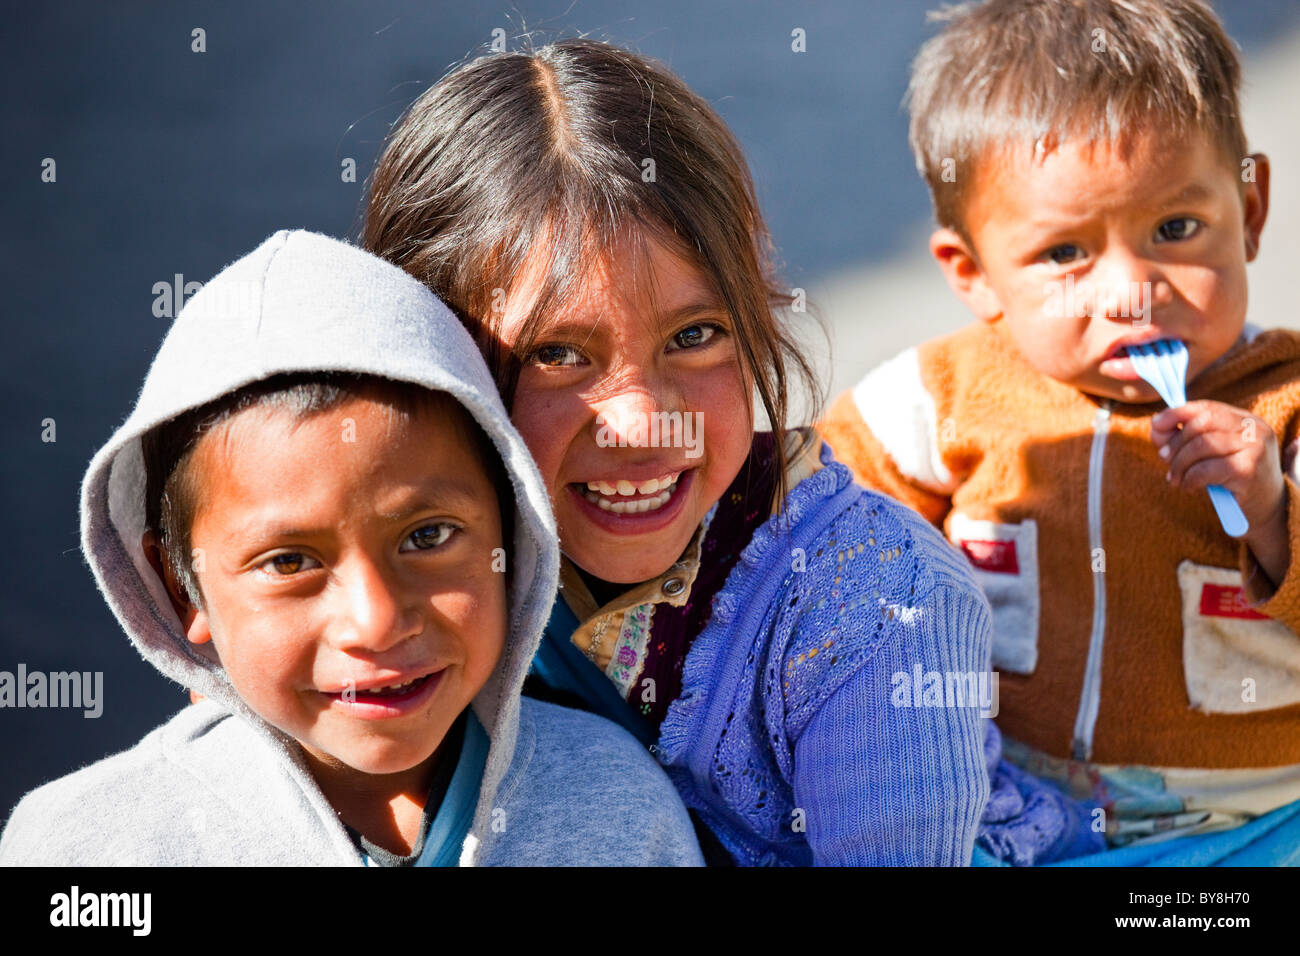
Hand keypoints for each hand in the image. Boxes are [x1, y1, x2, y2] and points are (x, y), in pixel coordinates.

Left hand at [1152, 401, 1287, 588]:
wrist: (1265, 509)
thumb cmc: (1232, 478)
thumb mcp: (1211, 453)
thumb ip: (1186, 437)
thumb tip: (1156, 426)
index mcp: (1246, 420)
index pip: (1207, 407)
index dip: (1177, 413)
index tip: (1155, 424)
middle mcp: (1254, 429)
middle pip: (1202, 423)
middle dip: (1176, 442)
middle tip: (1164, 459)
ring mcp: (1254, 448)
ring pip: (1201, 445)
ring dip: (1179, 464)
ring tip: (1174, 478)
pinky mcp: (1248, 471)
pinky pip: (1205, 469)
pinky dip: (1189, 479)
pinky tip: (1189, 487)